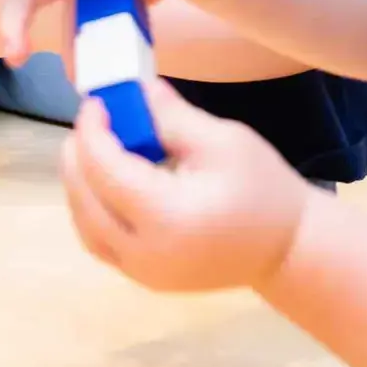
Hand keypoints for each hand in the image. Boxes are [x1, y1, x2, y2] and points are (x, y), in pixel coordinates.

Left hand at [63, 77, 312, 293]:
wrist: (288, 249)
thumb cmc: (262, 190)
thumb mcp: (222, 141)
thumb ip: (170, 117)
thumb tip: (133, 88)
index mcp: (166, 216)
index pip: (105, 170)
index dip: (92, 132)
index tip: (96, 102)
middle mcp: (145, 252)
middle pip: (86, 200)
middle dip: (79, 157)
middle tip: (90, 122)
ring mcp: (143, 272)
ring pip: (86, 226)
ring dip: (79, 185)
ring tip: (91, 148)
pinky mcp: (146, 278)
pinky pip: (101, 243)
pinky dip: (92, 210)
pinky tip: (104, 182)